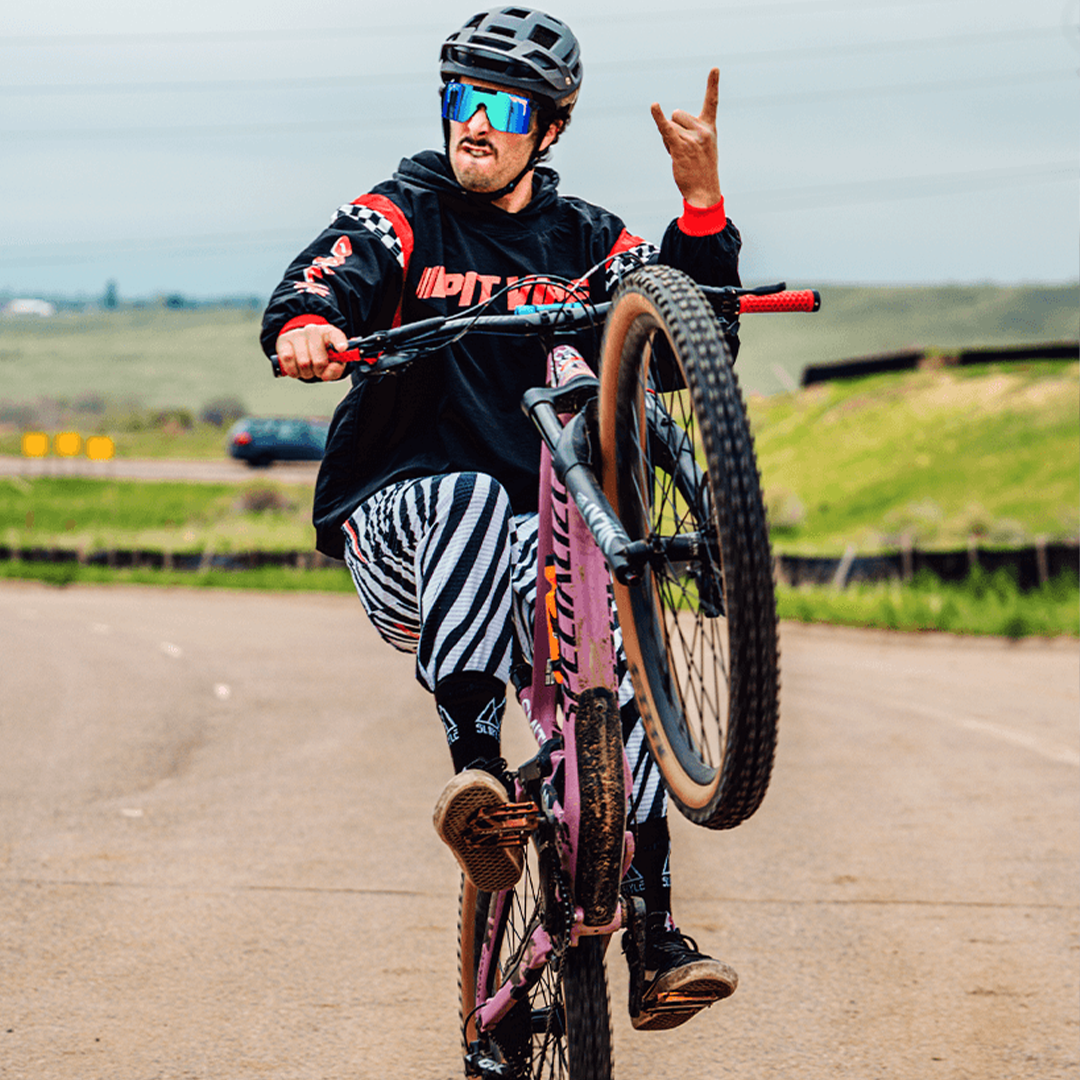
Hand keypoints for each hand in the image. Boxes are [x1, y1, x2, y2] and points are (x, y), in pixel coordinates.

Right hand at [274, 321, 348, 381]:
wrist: (298, 346)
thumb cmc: (319, 354)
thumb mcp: (332, 361)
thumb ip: (336, 369)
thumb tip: (327, 374)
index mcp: (329, 333)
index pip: (335, 335)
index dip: (340, 342)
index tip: (342, 349)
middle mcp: (313, 330)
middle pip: (319, 361)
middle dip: (319, 372)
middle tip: (318, 371)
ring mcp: (297, 334)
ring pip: (303, 363)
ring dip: (306, 373)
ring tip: (307, 370)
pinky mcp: (283, 341)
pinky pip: (288, 360)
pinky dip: (293, 371)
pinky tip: (296, 369)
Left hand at [650, 68, 722, 208]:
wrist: (704, 192)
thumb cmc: (700, 170)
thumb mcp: (701, 147)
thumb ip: (688, 131)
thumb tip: (667, 120)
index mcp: (709, 128)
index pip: (712, 102)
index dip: (712, 85)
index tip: (714, 68)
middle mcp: (703, 130)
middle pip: (678, 115)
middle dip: (675, 129)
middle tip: (684, 150)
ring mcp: (692, 138)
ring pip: (669, 126)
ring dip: (668, 140)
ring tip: (680, 156)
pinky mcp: (680, 147)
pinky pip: (666, 128)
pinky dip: (658, 117)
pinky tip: (654, 106)